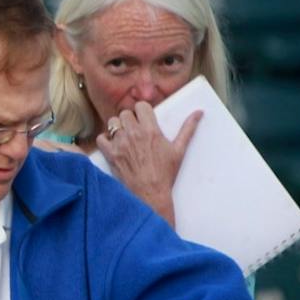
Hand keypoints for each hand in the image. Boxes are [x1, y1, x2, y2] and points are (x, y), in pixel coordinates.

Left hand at [93, 103, 201, 226]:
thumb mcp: (179, 150)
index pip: (141, 106)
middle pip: (125, 113)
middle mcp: (134, 134)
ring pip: (112, 123)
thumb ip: (188, 129)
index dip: (142, 111)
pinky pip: (101, 138)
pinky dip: (105, 140)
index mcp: (150, 130)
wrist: (150, 193)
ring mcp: (120, 144)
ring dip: (117, 127)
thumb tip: (199, 112)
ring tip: (124, 136)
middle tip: (134, 128)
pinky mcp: (110, 154)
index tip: (144, 118)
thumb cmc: (165, 173)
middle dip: (130, 119)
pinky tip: (113, 145)